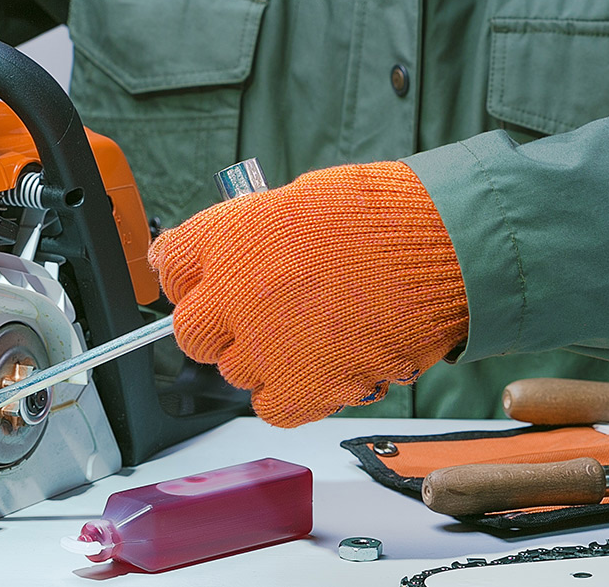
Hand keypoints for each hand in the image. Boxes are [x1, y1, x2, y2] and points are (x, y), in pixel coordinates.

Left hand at [148, 161, 468, 426]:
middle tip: (256, 316)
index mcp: (226, 239)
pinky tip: (316, 366)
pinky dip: (289, 393)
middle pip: (189, 331)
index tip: (203, 283)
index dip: (189, 278)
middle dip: (216, 326)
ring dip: (260, 358)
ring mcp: (263, 346)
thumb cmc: (380, 216)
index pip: (169, 264)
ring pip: (233, 371)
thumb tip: (219, 251)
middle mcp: (231, 295)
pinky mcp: (302, 387)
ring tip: (309, 334)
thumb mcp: (296, 202)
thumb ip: (246, 234)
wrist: (439, 248)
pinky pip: (271, 406)